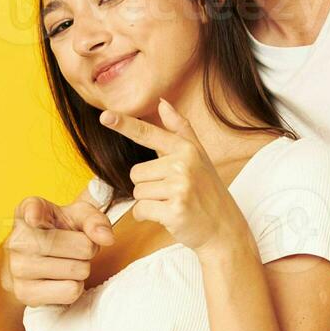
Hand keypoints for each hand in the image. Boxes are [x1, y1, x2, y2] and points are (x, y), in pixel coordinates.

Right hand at [5, 192, 115, 306]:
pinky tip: (62, 279)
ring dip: (82, 268)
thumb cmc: (60, 232)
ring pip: (77, 270)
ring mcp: (17, 268)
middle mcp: (17, 239)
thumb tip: (107, 238)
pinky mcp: (24, 293)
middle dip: (89, 248)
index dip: (34, 214)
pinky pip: (70, 291)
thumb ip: (95, 220)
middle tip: (77, 248)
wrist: (34, 261)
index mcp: (27, 211)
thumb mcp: (78, 216)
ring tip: (68, 262)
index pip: (31, 210)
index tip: (35, 219)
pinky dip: (75, 286)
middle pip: (80, 246)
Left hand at [99, 97, 248, 257]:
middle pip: (136, 172)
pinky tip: (168, 216)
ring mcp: (180, 187)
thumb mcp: (198, 156)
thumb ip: (180, 129)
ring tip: (172, 204)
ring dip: (149, 202)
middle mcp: (184, 164)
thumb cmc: (208, 190)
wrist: (224, 227)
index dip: (125, 124)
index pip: (149, 134)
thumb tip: (163, 103)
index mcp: (187, 149)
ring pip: (138, 192)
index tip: (105, 116)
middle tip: (172, 193)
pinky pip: (141, 210)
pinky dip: (148, 217)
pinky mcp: (175, 210)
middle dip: (148, 186)